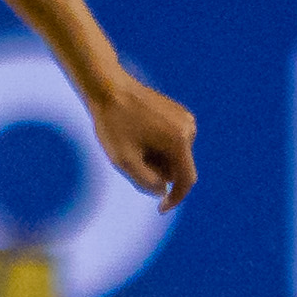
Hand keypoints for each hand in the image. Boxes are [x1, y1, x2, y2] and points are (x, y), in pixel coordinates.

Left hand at [85, 71, 197, 206]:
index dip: (175, 199)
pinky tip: (138, 135)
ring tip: (133, 144)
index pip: (186, 181)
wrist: (108, 88)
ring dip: (156, 159)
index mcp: (179, 140)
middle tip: (131, 160)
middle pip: (178, 168)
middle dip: (157, 172)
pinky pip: (171, 142)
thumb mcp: (124, 160)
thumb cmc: (113, 124)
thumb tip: (163, 191)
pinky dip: (157, 147)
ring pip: (174, 155)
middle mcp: (188, 129)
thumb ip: (145, 182)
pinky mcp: (178, 113)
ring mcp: (185, 119)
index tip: (160, 208)